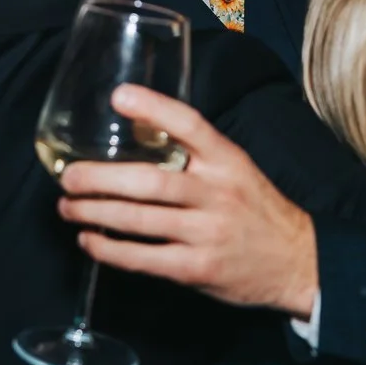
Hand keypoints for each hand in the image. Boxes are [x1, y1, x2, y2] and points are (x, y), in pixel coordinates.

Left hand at [56, 85, 317, 317]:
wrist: (297, 261)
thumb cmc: (255, 210)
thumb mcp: (236, 169)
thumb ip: (194, 154)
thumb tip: (134, 131)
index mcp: (228, 160)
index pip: (190, 124)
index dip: (154, 108)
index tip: (118, 96)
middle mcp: (218, 193)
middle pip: (152, 181)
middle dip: (101, 178)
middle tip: (69, 177)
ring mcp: (208, 233)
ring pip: (141, 220)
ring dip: (96, 213)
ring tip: (68, 208)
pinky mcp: (198, 268)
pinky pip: (145, 259)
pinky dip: (111, 250)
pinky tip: (89, 240)